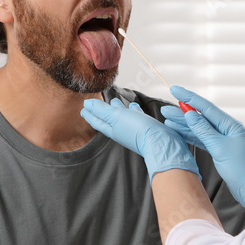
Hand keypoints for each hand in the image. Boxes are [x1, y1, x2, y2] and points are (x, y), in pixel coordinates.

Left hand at [81, 98, 199, 179]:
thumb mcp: (116, 118)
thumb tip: (87, 105)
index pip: (97, 120)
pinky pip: (136, 116)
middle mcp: (121, 129)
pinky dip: (133, 110)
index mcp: (112, 128)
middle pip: (108, 119)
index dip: (90, 114)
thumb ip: (102, 111)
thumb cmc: (138, 131)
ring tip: (115, 101)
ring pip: (122, 116)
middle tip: (95, 105)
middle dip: (102, 111)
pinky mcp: (145, 128)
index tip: (83, 108)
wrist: (161, 143)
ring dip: (118, 108)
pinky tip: (134, 106)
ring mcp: (133, 129)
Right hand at [161, 86, 244, 218]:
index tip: (174, 89)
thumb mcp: (220, 148)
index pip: (206, 108)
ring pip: (200, 128)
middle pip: (201, 118)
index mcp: (231, 125)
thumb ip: (204, 131)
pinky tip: (179, 131)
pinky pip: (202, 139)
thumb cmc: (240, 170)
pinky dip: (190, 135)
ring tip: (167, 118)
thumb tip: (190, 115)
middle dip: (182, 112)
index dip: (189, 98)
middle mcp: (227, 130)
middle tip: (165, 109)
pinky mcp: (220, 150)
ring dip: (184, 124)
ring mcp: (223, 140)